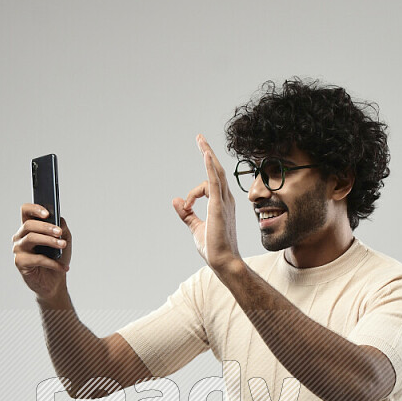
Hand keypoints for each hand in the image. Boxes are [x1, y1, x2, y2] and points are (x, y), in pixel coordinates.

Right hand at [12, 204, 71, 301]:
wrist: (55, 281)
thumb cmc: (57, 258)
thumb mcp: (64, 240)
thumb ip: (62, 228)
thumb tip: (59, 222)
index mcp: (29, 227)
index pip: (26, 211)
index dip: (34, 209)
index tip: (47, 213)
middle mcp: (20, 236)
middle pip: (29, 225)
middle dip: (46, 227)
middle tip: (59, 232)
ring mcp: (18, 249)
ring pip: (31, 238)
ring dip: (49, 241)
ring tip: (63, 245)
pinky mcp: (20, 262)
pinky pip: (37, 259)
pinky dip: (52, 263)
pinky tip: (63, 267)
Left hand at [172, 134, 240, 274]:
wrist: (223, 262)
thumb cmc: (214, 248)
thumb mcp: (196, 227)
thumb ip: (186, 214)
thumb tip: (176, 200)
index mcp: (221, 204)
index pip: (208, 186)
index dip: (192, 193)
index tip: (186, 206)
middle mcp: (225, 200)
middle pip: (216, 171)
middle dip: (208, 153)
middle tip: (199, 138)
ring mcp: (223, 202)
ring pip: (215, 173)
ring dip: (207, 155)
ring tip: (199, 140)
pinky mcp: (218, 207)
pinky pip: (214, 182)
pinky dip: (210, 168)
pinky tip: (205, 154)